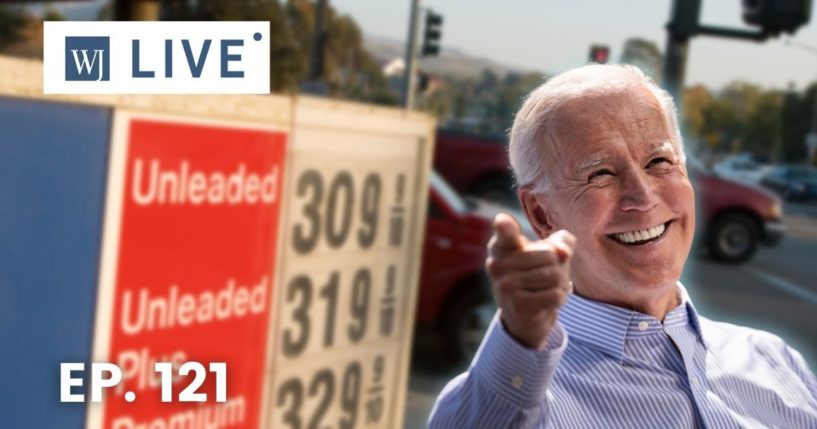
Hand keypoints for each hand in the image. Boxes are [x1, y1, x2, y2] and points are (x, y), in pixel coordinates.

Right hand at [485, 213, 575, 349]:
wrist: (523, 314)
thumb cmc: (536, 274)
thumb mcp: (548, 252)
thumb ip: (561, 243)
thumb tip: (563, 251)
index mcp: (501, 246)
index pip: (503, 231)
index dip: (504, 225)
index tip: (502, 221)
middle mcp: (497, 265)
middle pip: (550, 255)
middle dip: (559, 267)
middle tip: (547, 275)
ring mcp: (505, 286)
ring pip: (554, 276)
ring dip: (560, 284)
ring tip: (547, 288)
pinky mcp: (518, 305)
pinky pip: (555, 295)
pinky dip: (559, 298)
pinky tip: (547, 301)